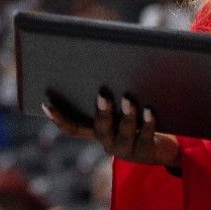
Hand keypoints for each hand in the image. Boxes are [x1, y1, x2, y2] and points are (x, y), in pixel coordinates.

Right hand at [44, 92, 180, 169]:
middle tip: (102, 94)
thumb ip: (115, 88)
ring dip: (126, 115)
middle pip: (100, 129)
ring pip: (123, 133)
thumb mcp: (124, 104)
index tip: (46, 104)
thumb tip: (109, 57)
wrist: (163, 146)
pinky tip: (150, 110)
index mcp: (98, 131)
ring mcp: (126, 150)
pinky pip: (145, 137)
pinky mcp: (145, 153)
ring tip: (129, 99)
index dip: (59, 119)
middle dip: (101, 111)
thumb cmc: (138, 118)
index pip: (73, 128)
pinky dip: (148, 123)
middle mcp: (108, 142)